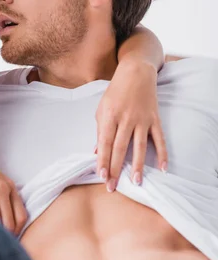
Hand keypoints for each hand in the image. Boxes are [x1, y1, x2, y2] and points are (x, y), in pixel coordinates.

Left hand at [95, 62, 167, 191]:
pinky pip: (159, 139)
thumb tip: (96, 152)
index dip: (103, 160)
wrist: (136, 72)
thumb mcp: (102, 108)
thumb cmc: (115, 92)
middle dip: (116, 169)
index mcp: (109, 116)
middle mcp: (126, 118)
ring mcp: (142, 119)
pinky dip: (162, 154)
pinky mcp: (154, 118)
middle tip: (113, 187)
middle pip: (120, 148)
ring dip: (137, 165)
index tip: (102, 176)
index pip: (105, 143)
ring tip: (136, 182)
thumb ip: (100, 131)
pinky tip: (163, 168)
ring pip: (139, 146)